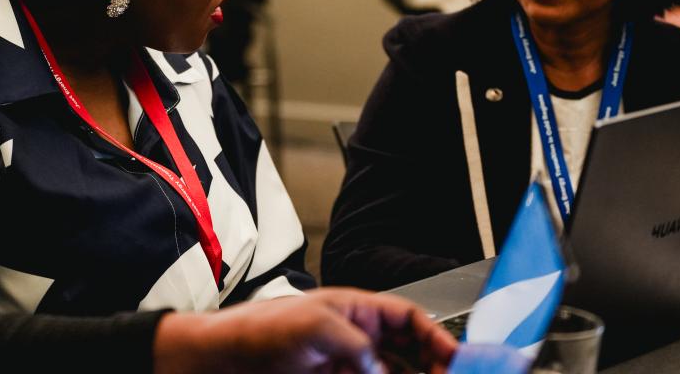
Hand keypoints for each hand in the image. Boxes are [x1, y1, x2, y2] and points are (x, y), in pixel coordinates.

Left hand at [153, 287, 456, 373]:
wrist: (220, 360)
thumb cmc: (260, 329)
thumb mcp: (314, 326)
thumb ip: (357, 346)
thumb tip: (385, 371)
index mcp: (356, 310)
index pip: (409, 320)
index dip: (437, 339)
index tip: (459, 362)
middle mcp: (356, 340)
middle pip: (409, 355)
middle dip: (433, 369)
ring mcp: (346, 368)